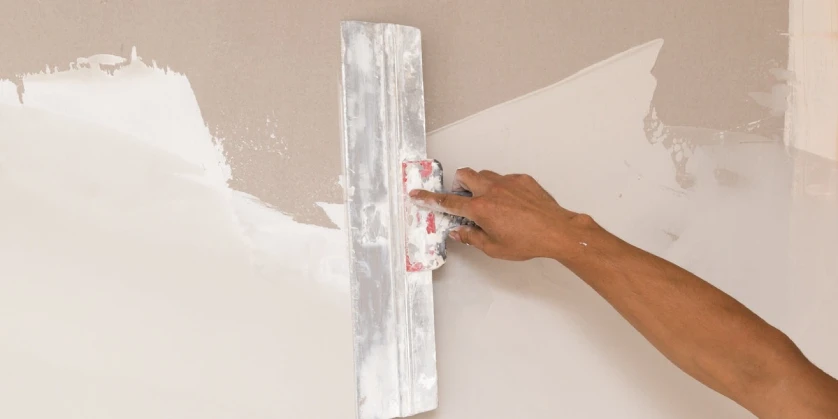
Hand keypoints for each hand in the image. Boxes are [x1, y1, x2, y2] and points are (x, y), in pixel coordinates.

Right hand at [409, 168, 594, 260]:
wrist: (556, 230)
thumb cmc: (527, 241)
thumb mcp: (494, 248)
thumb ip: (472, 237)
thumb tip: (458, 232)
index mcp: (480, 208)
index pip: (448, 202)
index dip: (430, 198)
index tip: (417, 194)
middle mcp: (491, 190)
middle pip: (464, 174)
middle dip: (459, 183)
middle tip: (464, 197)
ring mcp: (507, 182)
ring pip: (485, 175)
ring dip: (481, 185)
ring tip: (491, 204)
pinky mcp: (522, 179)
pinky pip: (505, 179)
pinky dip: (503, 188)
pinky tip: (513, 204)